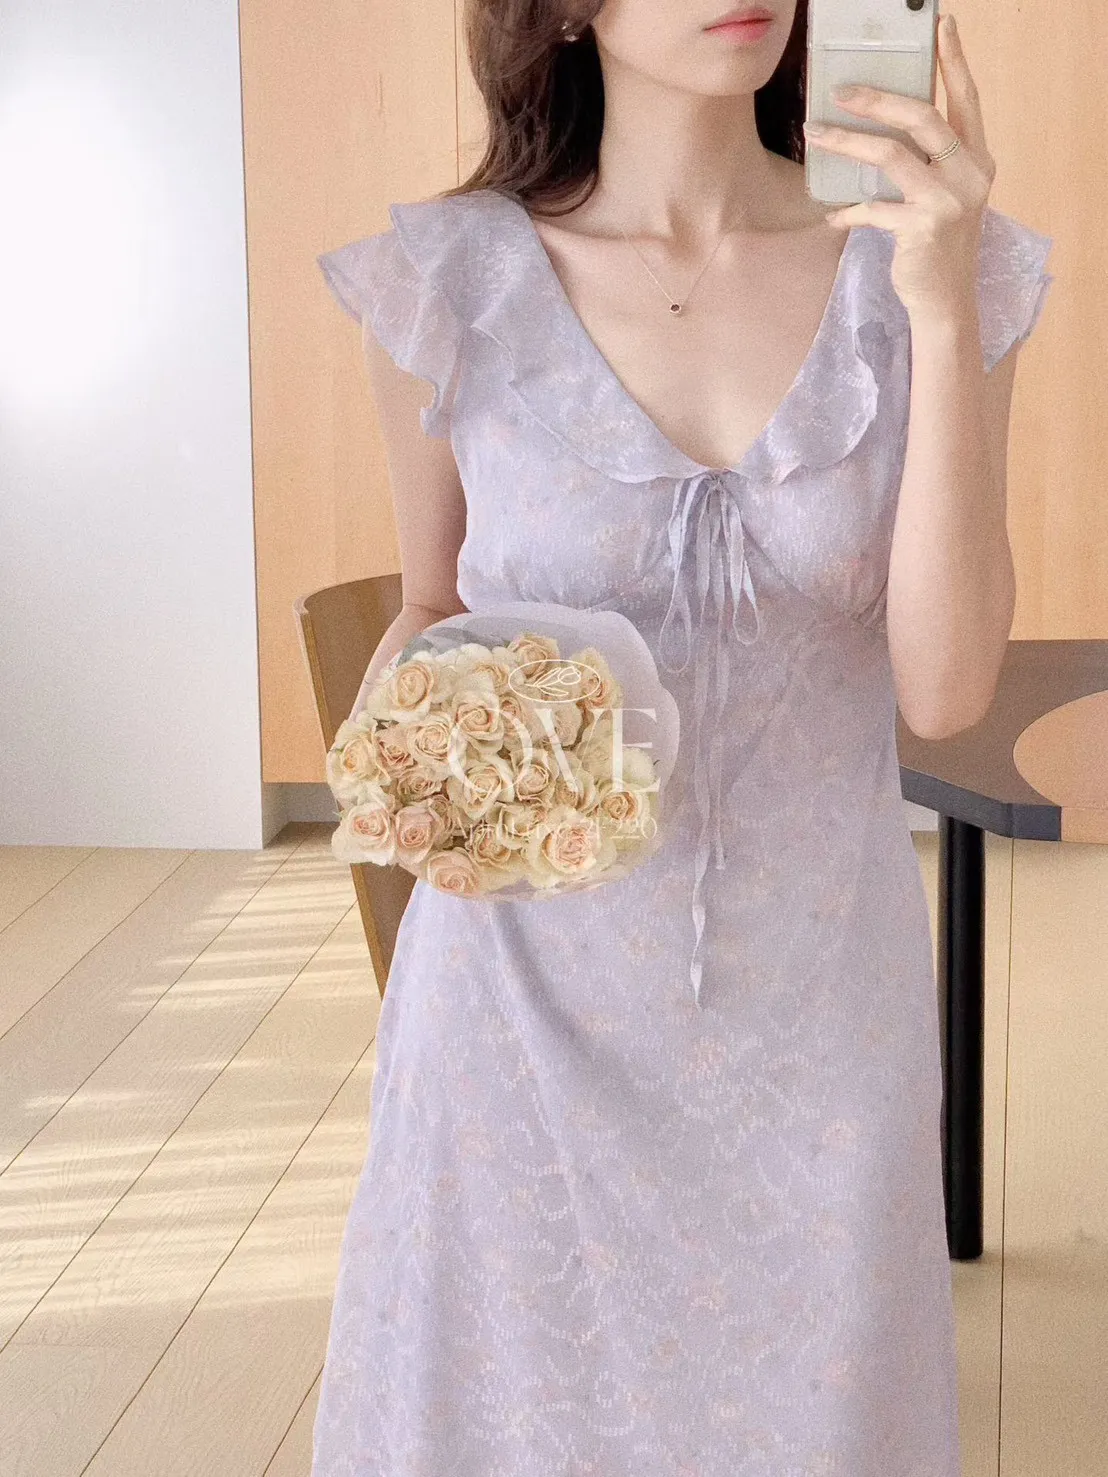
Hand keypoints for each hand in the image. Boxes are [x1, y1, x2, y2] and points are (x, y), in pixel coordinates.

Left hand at [802, 12, 995, 322]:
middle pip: (923, 117)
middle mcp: (969, 175)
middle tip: (841, 90)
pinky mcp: (922, 229)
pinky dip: (849, 211)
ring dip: (848, 142)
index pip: (967, 99)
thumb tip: (881, 126)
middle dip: (879, 98)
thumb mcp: (943, 195)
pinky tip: (834, 217)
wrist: (946, 301)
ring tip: (815, 134)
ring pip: (891, 155)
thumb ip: (927, 162)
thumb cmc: (937, 245)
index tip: (941, 25)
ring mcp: (947, 202)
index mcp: (977, 159)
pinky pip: (874, 209)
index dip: (954, 60)